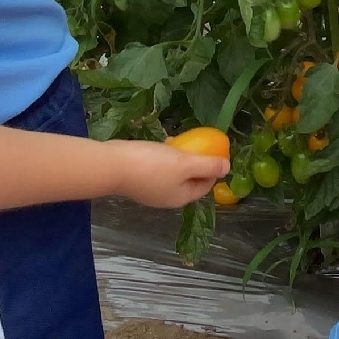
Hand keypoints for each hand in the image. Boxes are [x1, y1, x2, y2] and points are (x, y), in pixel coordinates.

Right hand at [107, 139, 229, 207]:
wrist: (111, 165)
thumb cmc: (152, 165)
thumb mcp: (185, 163)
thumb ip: (208, 165)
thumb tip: (227, 168)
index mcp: (181, 197)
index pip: (205, 186)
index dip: (213, 170)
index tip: (216, 152)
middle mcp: (166, 197)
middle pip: (189, 180)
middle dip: (195, 162)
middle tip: (198, 144)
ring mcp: (150, 189)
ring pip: (172, 172)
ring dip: (179, 158)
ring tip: (180, 140)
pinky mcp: (137, 179)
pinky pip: (157, 168)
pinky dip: (163, 157)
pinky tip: (162, 143)